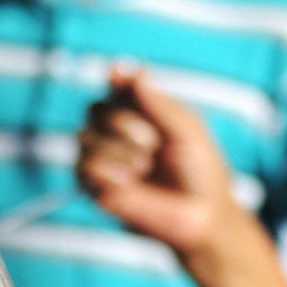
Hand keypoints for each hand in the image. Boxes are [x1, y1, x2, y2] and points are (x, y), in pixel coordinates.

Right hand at [75, 67, 238, 259]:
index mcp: (140, 111)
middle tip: (152, 143)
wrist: (201, 216)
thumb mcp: (187, 130)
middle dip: (124, 123)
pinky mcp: (95, 187)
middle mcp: (116, 131)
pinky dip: (107, 171)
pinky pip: (84, 167)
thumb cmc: (200, 171)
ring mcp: (104, 158)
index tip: (118, 76)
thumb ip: (158, 103)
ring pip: (86, 138)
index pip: (115, 85)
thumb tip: (131, 71)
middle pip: (96, 109)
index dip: (115, 80)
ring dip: (119, 151)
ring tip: (144, 168)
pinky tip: (129, 181)